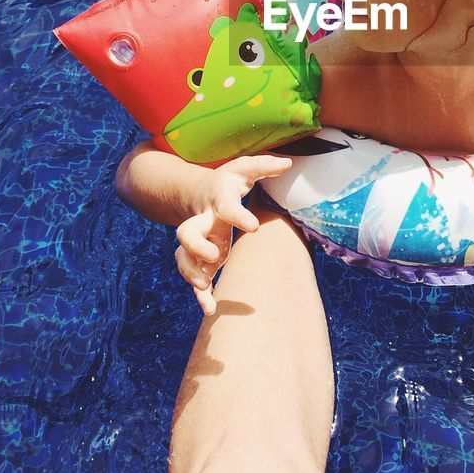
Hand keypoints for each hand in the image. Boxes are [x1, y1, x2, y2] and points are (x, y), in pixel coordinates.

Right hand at [174, 153, 291, 314]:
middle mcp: (203, 221)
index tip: (255, 226)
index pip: (227, 207)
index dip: (239, 215)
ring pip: (184, 258)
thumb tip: (289, 163)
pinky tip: (210, 309)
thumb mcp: (245, 169)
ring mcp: (198, 241)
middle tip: (212, 257)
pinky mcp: (199, 258)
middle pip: (187, 232)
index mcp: (219, 199)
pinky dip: (200, 294)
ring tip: (205, 288)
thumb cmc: (228, 182)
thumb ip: (265, 166)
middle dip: (195, 246)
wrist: (197, 193)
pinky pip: (194, 277)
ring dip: (192, 274)